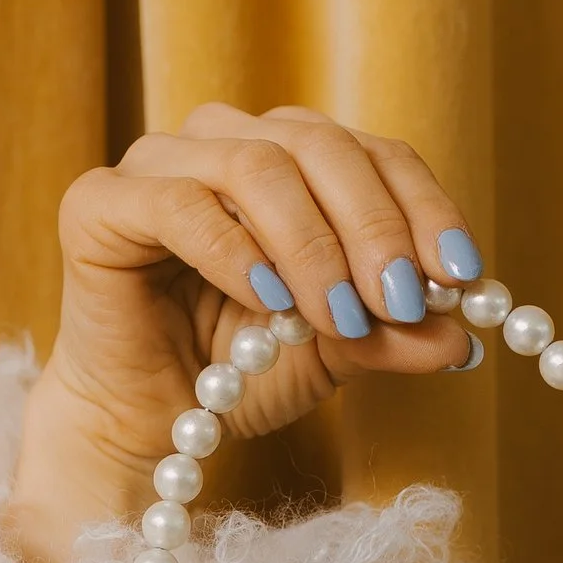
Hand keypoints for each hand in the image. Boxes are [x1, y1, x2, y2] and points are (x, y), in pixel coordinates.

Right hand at [3, 104, 499, 562]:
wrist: (147, 423)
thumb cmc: (237, 371)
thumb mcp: (335, 349)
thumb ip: (391, 332)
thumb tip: (462, 336)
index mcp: (286, 154)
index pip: (370, 151)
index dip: (422, 205)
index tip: (461, 273)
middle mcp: (222, 140)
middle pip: (315, 145)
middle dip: (370, 225)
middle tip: (399, 299)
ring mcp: (156, 163)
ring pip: (254, 165)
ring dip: (309, 244)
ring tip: (336, 314)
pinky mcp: (101, 203)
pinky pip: (178, 205)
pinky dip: (235, 252)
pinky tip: (269, 300)